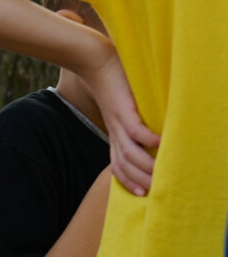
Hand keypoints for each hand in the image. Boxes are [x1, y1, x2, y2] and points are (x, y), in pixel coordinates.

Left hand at [84, 48, 157, 195]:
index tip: (140, 193)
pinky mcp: (124, 110)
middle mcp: (114, 132)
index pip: (117, 165)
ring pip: (130, 153)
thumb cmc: (112, 85)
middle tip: (155, 191)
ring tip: (161, 174)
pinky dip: (149, 139)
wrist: (95, 63)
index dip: (127, 181)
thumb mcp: (122, 109)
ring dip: (145, 166)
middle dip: (138, 181)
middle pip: (123, 165)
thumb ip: (132, 122)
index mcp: (114, 135)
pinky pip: (136, 130)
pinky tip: (162, 143)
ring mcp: (118, 122)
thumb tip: (149, 133)